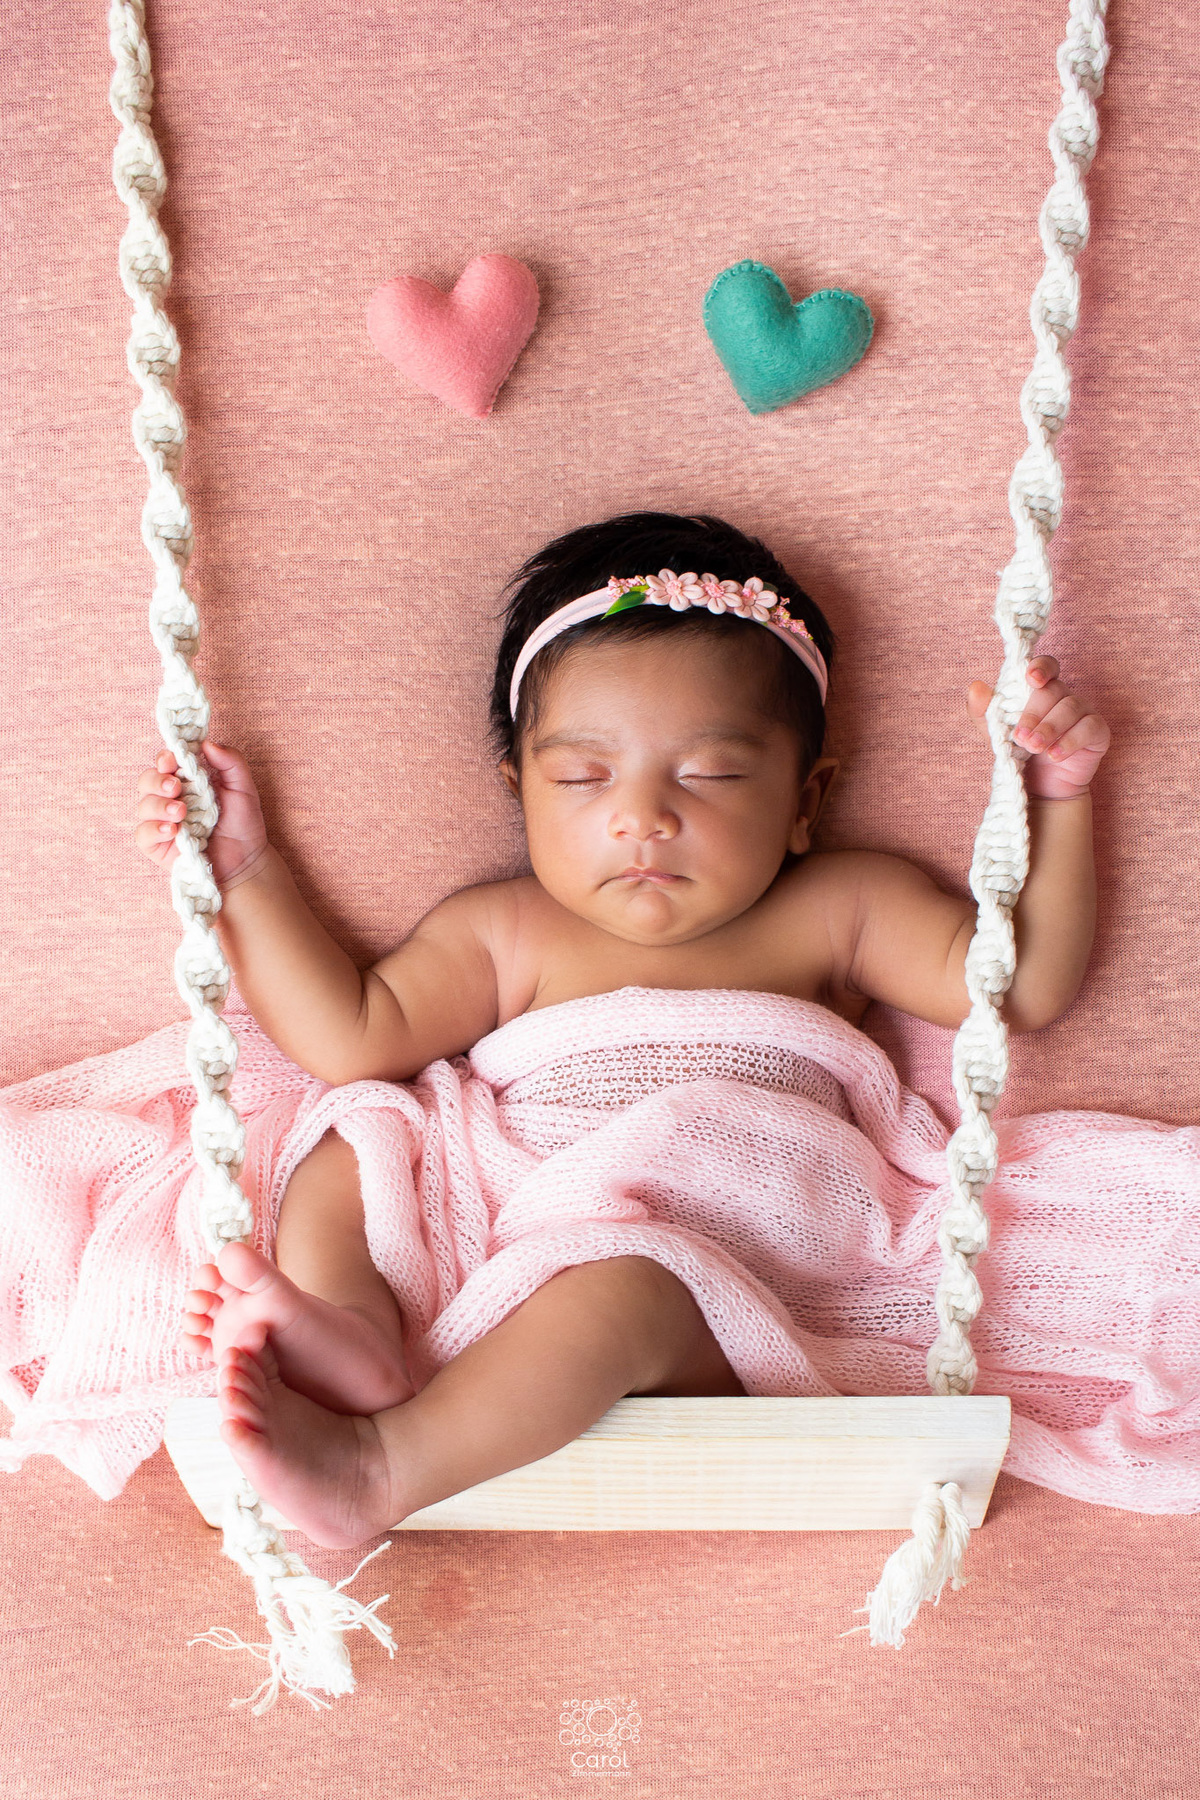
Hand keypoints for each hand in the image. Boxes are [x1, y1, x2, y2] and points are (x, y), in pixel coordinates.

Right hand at [134, 739, 270, 890]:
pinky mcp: (158, 845)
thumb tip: (207, 742)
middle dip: (158, 781)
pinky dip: (154, 829)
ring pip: (143, 806)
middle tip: (177, 788)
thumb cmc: (243, 823)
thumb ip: (230, 761)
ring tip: (181, 813)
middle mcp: (170, 799)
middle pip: (147, 781)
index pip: (165, 763)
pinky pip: (143, 833)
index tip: (172, 760)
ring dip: (158, 806)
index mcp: (186, 781)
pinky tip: (172, 831)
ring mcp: (162, 822)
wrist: (246, 860)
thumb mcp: (243, 787)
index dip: (164, 758)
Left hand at [967, 656, 1110, 798]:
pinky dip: (1070, 741)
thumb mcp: (995, 734)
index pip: (1047, 666)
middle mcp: (1064, 696)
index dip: (1041, 667)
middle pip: (1054, 691)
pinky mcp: (1098, 732)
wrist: (1040, 788)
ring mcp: (1084, 712)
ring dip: (1050, 728)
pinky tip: (1055, 755)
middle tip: (1021, 738)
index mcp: (1041, 690)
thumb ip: (983, 712)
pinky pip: (1089, 728)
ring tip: (1034, 748)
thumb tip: (976, 688)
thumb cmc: (1020, 754)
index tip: (1031, 679)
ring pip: (1072, 707)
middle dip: (1034, 714)